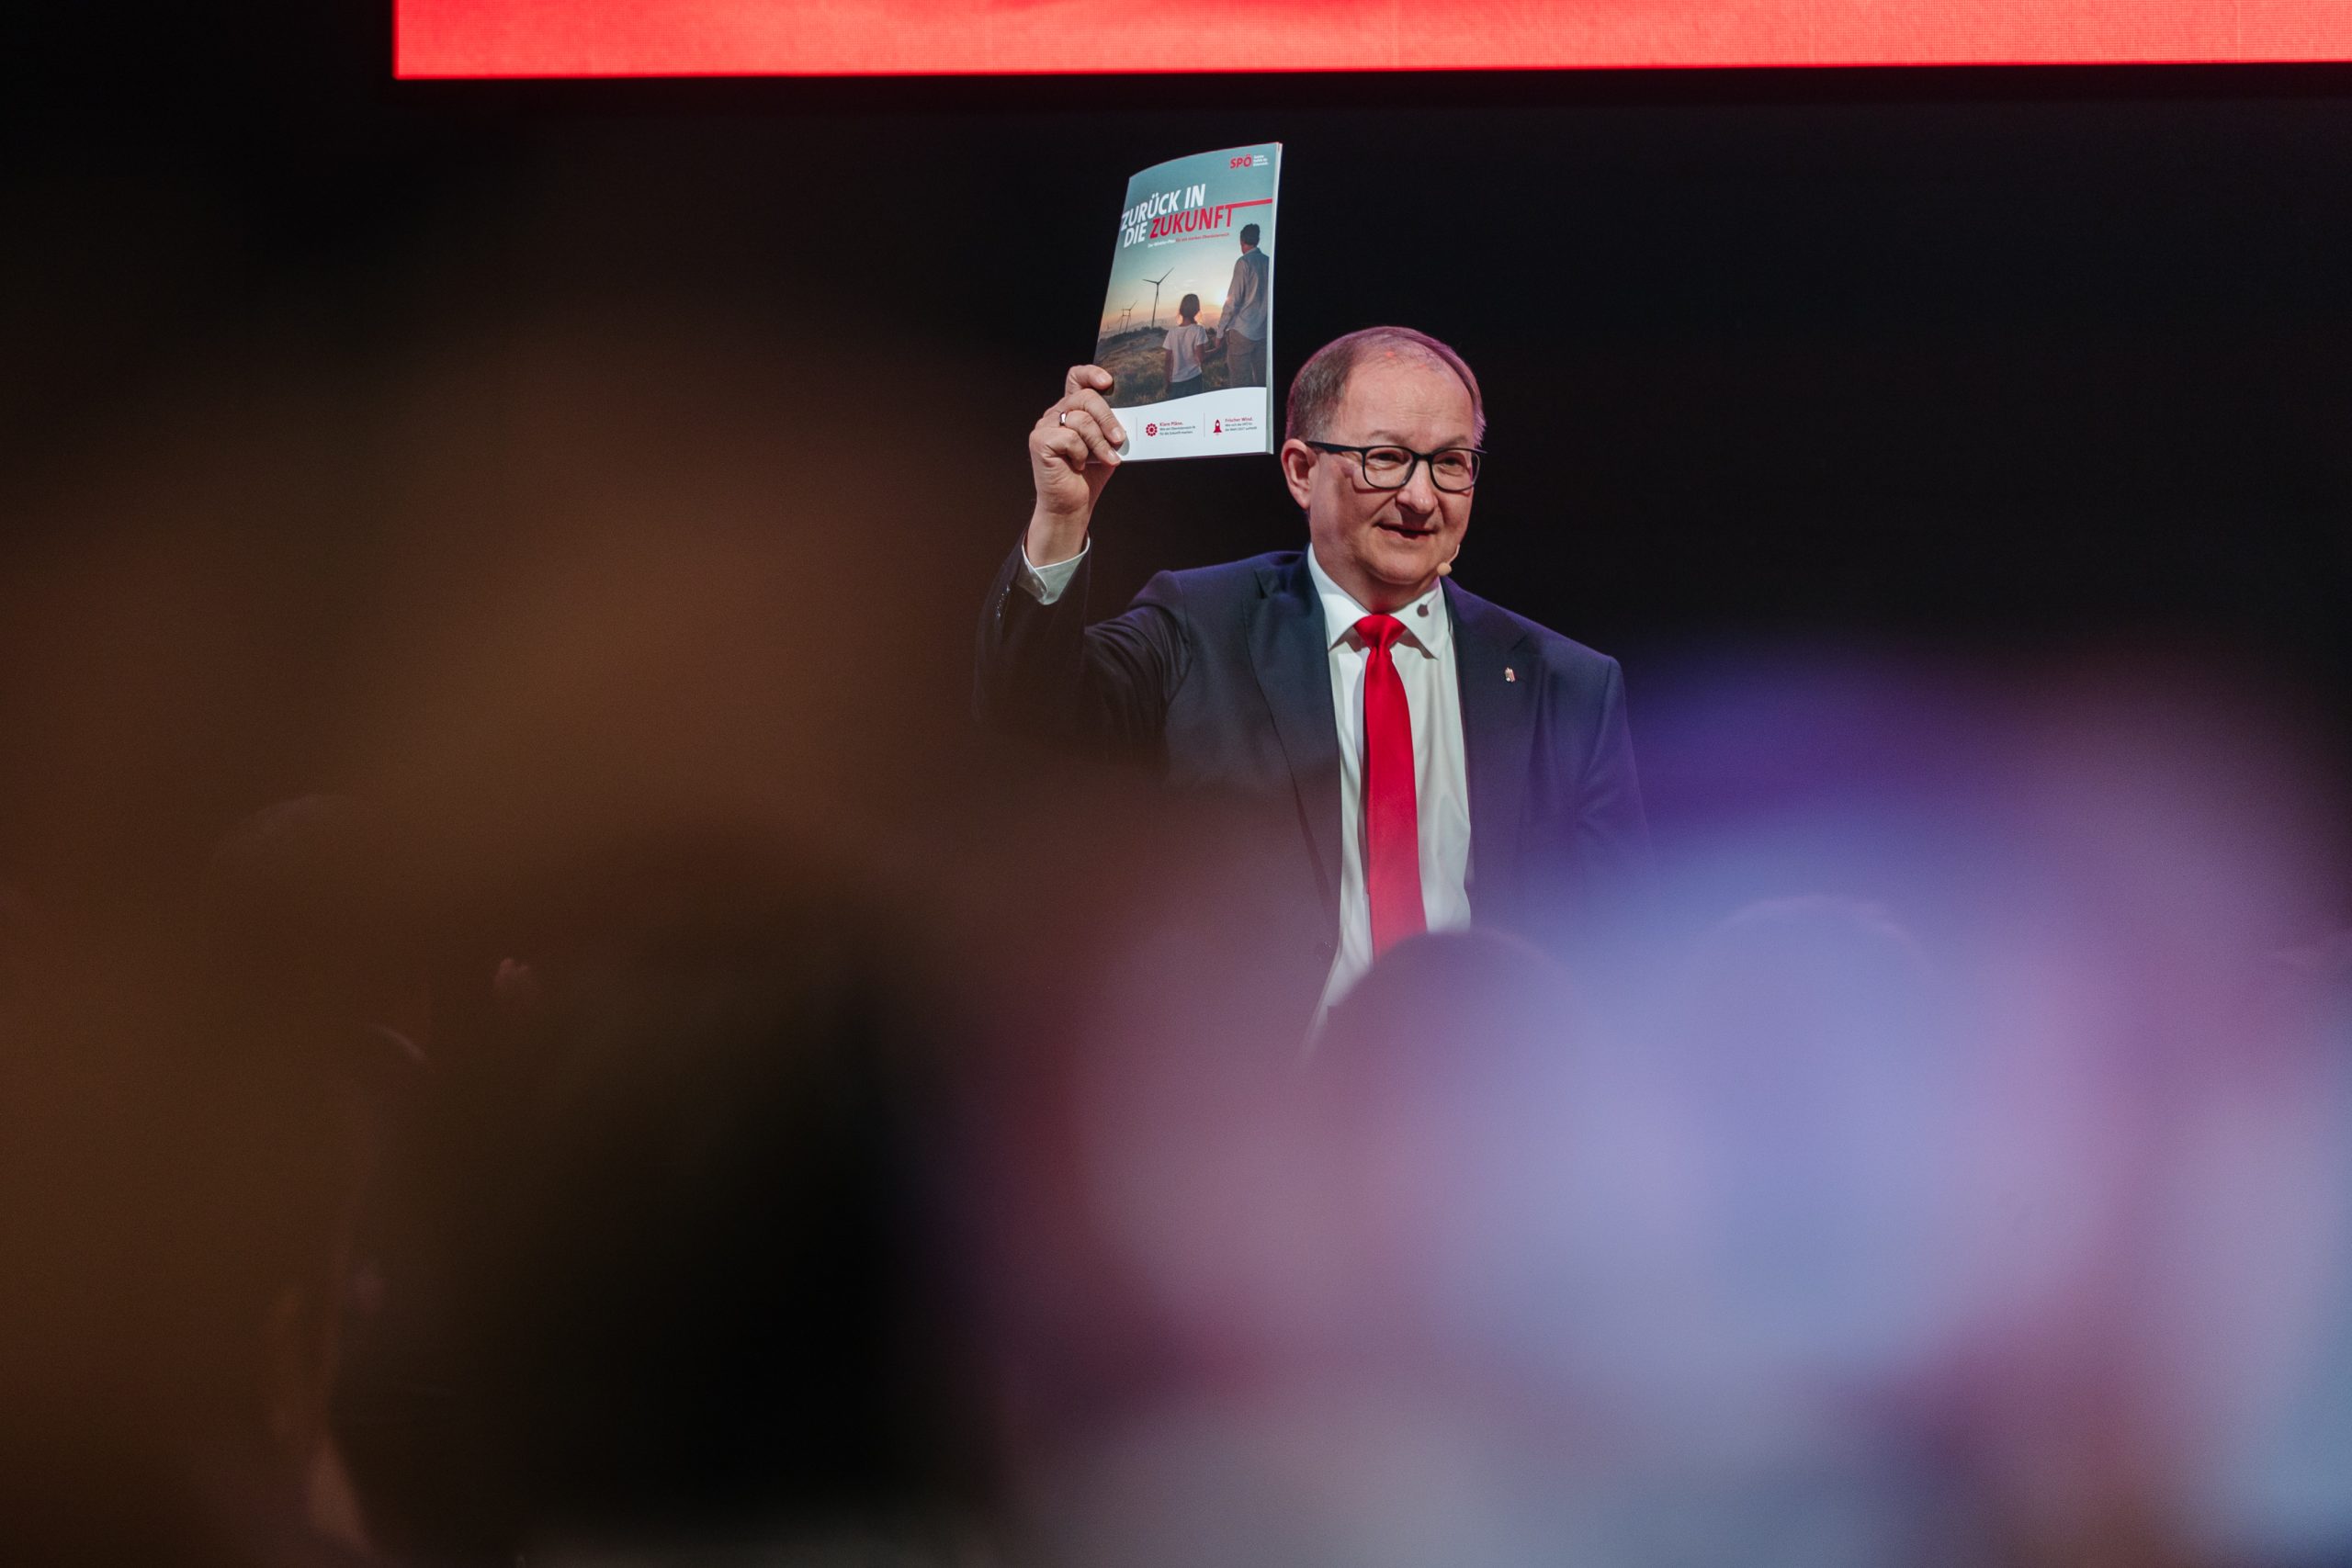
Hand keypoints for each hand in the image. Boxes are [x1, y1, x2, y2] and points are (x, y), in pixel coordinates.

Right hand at [1026, 365, 1124, 566]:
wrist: (1072, 505)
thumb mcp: (1107, 445)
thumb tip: (1131, 415)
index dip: (1091, 373)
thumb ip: (1111, 426)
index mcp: (1071, 410)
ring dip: (1100, 443)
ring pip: (1080, 420)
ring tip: (1107, 459)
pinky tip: (1079, 465)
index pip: (1077, 378)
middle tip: (1120, 439)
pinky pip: (1070, 437)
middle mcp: (1056, 413)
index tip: (1108, 382)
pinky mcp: (1039, 441)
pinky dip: (1081, 453)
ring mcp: (1045, 426)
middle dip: (1107, 418)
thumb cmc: (1089, 475)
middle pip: (1084, 397)